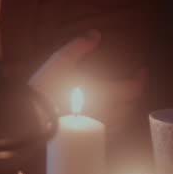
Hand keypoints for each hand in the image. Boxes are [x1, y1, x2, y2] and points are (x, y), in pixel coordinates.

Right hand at [29, 30, 145, 128]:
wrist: (31, 118)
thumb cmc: (46, 89)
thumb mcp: (60, 61)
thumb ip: (79, 46)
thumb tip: (95, 33)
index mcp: (104, 93)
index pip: (133, 89)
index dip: (140, 79)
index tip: (141, 71)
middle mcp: (107, 112)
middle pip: (131, 106)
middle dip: (133, 95)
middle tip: (130, 86)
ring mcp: (100, 129)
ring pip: (123, 122)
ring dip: (125, 111)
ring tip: (121, 103)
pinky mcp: (89, 140)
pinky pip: (111, 135)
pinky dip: (114, 126)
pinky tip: (107, 121)